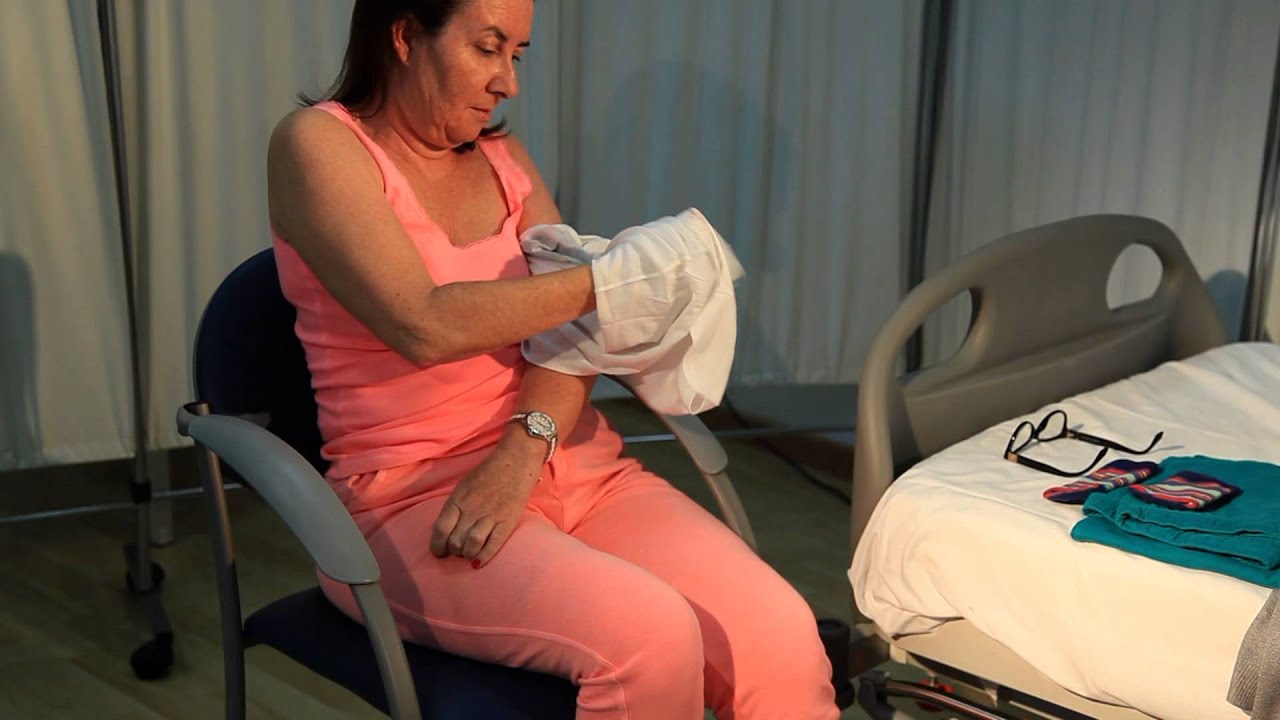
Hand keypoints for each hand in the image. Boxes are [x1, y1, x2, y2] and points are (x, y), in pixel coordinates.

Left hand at [429, 431, 543, 567]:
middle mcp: (472, 509)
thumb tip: (446, 530)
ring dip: (467, 555)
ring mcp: (490, 515)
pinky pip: (493, 544)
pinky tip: (479, 562)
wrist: (517, 460)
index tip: (439, 552)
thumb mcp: (464, 486)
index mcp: (458, 499)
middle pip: (455, 540)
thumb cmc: (488, 473)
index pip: (440, 529)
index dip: (437, 546)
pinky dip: (484, 557)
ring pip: (471, 545)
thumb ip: (455, 507)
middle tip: (457, 552)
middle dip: (453, 551)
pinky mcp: (508, 520)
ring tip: (469, 554)